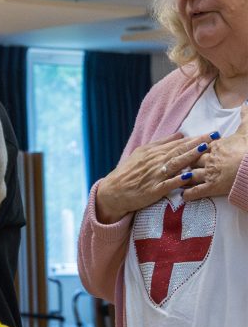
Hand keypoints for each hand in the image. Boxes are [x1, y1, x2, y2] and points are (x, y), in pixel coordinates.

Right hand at [95, 132, 214, 223]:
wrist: (112, 192)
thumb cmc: (127, 173)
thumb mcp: (141, 153)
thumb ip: (161, 143)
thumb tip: (180, 134)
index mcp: (153, 152)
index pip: (177, 143)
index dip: (195, 138)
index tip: (210, 133)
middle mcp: (155, 162)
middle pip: (179, 151)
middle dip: (197, 143)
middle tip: (214, 137)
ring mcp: (154, 176)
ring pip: (175, 164)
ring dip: (190, 157)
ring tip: (204, 150)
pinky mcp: (152, 190)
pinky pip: (167, 184)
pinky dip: (177, 180)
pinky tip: (187, 176)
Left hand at [182, 106, 247, 201]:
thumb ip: (245, 117)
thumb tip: (246, 104)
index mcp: (216, 146)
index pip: (199, 147)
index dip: (193, 149)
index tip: (186, 151)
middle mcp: (209, 159)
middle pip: (191, 161)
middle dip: (183, 164)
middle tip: (173, 166)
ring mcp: (209, 174)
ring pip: (190, 175)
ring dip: (182, 178)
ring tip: (175, 180)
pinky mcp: (212, 187)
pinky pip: (196, 191)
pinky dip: (188, 194)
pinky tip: (183, 196)